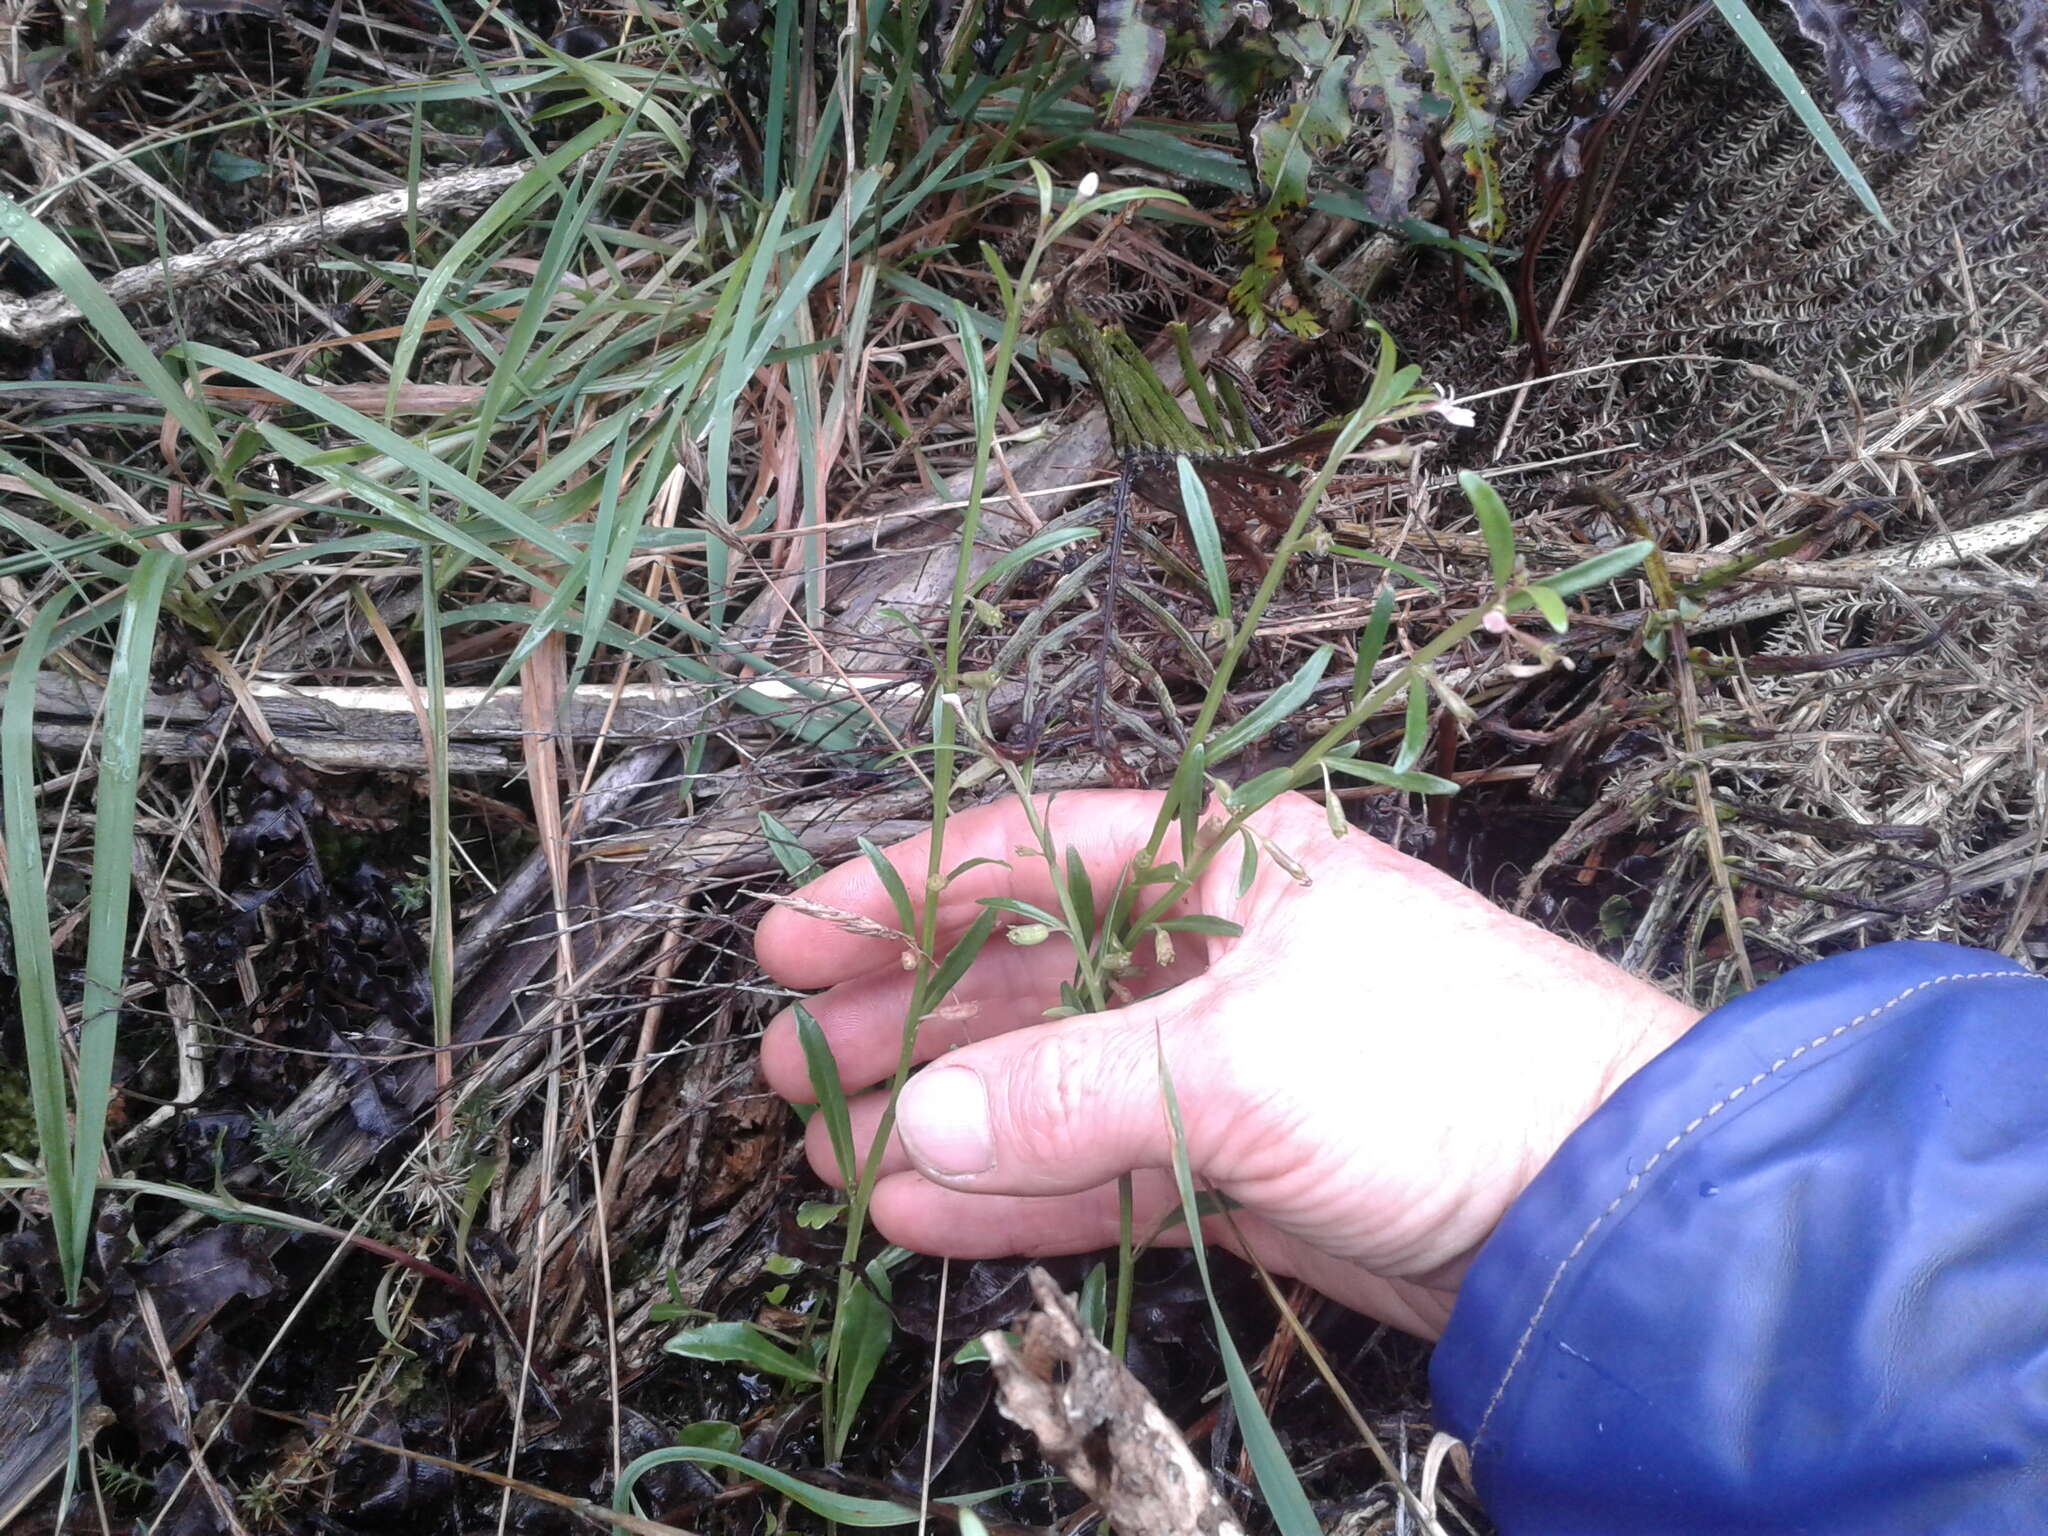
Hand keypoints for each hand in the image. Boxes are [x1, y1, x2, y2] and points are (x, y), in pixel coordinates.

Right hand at [756, 790, 1697, 1337]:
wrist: (1602, 1202)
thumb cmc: (1436, 1069)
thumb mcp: (1236, 1063)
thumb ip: (1060, 1093)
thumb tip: (906, 1125)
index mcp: (1214, 865)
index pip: (1021, 860)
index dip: (896, 899)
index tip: (786, 944)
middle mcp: (1206, 948)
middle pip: (1018, 975)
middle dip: (901, 1019)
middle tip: (788, 1067)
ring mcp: (1219, 1059)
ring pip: (1046, 1080)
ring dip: (941, 1118)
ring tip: (829, 1153)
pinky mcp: (1237, 1162)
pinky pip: (1096, 1167)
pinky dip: (1016, 1193)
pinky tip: (926, 1216)